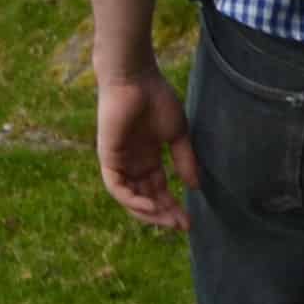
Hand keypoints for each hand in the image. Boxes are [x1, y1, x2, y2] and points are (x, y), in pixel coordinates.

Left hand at [93, 60, 187, 231]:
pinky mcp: (108, 157)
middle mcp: (132, 163)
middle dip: (163, 214)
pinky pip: (116, 187)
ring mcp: (119, 161)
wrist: (136, 77)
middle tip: (181, 226)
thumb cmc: (156, 98)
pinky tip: (149, 205)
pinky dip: (131, 200)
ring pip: (130, 198)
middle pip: (145, 198)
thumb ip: (184, 160)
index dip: (172, 206)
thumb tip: (195, 187)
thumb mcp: (177, 134)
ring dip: (148, 212)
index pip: (158, 190)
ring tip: (167, 220)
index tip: (189, 221)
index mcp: (148, 157)